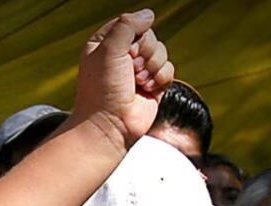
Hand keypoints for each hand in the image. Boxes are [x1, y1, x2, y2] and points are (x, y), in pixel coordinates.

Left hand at [75, 9, 174, 147]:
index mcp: (105, 45)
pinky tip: (147, 90)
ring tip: (137, 82)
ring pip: (161, 52)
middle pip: (150, 37)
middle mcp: (122, 57)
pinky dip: (161, 78)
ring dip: (152, 66)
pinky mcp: (153, 86)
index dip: (134, 35)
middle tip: (131, 69)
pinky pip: (168, 69)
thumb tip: (148, 14)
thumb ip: (128, 25)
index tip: (126, 50)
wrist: (110, 125)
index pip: (130, 24)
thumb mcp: (109, 49)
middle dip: (145, 52)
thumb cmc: (102, 91)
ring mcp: (138, 72)